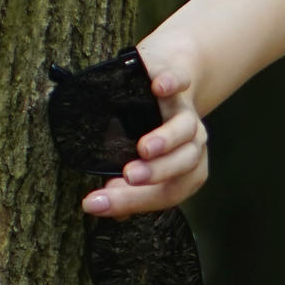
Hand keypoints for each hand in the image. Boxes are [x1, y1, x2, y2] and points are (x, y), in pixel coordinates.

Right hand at [81, 33, 208, 219]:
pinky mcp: (177, 79)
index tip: (93, 203)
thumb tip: (100, 206)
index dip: (133, 201)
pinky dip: (173, 85)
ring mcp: (185, 110)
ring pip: (187, 128)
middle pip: (185, 163)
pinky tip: (159, 88)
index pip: (166, 192)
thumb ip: (125, 184)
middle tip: (129, 177)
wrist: (168, 77)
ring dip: (167, 139)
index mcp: (184, 168)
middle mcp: (191, 142)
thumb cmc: (147, 127)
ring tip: (144, 148)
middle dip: (158, 172)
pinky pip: (182, 82)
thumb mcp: (138, 158)